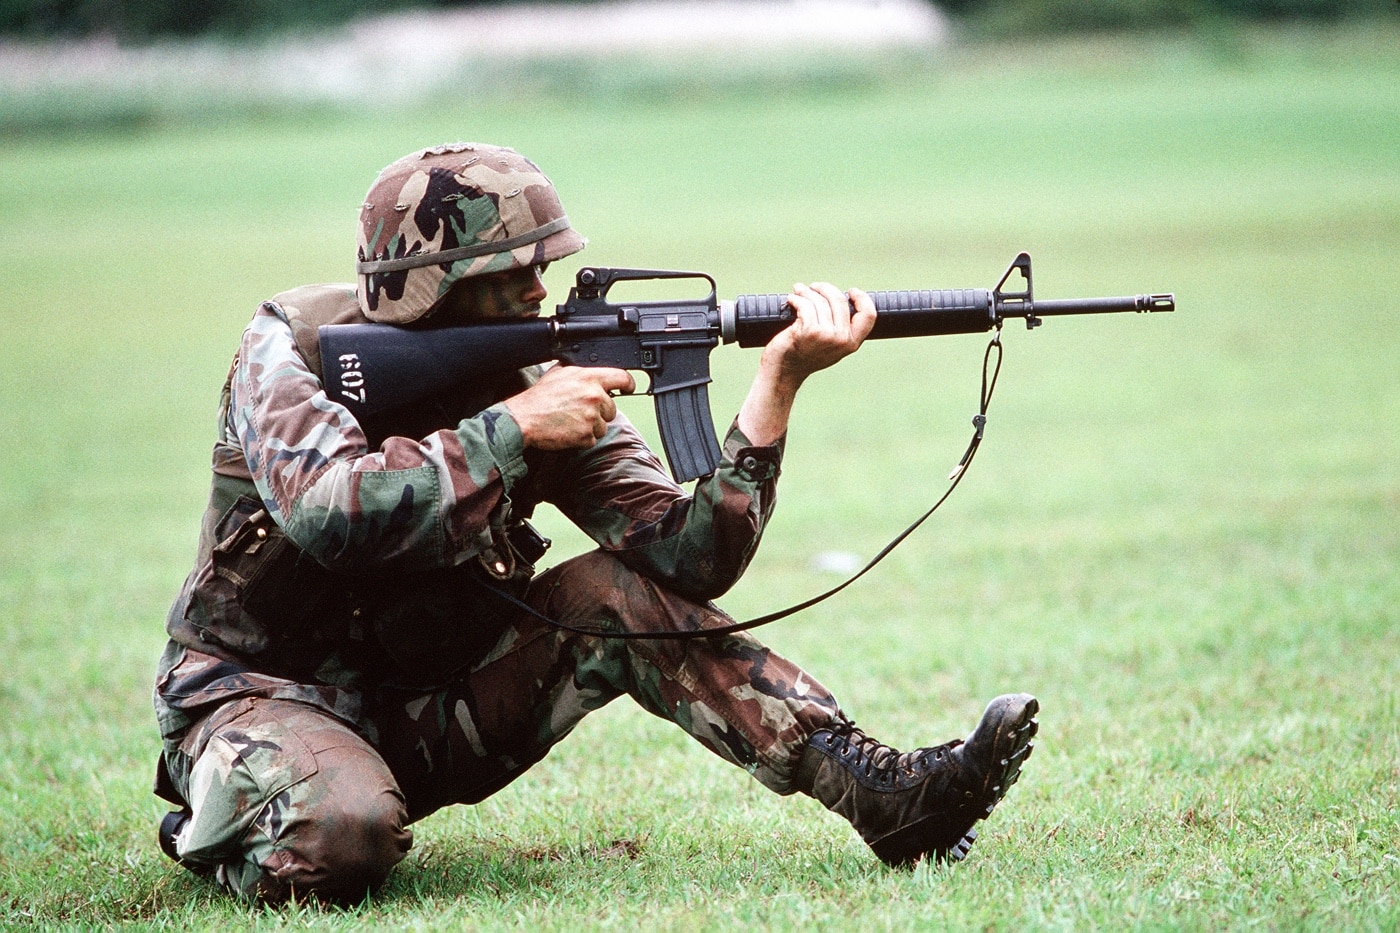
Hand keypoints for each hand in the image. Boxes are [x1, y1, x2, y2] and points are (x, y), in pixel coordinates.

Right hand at [503, 365, 635, 449]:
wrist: (524, 419)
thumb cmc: (539, 397)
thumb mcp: (558, 372)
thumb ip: (579, 370)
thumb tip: (591, 369)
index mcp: (588, 378)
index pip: (621, 378)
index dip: (627, 384)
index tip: (628, 388)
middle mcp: (593, 396)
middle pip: (612, 409)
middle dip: (599, 412)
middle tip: (579, 411)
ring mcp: (591, 417)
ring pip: (603, 426)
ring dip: (590, 426)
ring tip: (571, 420)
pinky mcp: (586, 435)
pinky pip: (593, 439)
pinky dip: (582, 438)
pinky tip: (568, 430)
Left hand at [760, 282, 876, 387]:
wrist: (785, 370)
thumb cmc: (805, 354)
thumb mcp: (831, 344)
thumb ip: (840, 327)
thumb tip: (839, 298)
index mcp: (852, 343)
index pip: (868, 315)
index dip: (862, 298)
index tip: (851, 291)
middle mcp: (843, 340)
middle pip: (840, 300)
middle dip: (824, 288)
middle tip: (813, 287)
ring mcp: (827, 335)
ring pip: (820, 301)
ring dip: (806, 292)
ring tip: (798, 291)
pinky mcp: (810, 331)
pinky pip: (806, 305)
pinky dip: (796, 299)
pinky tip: (791, 299)